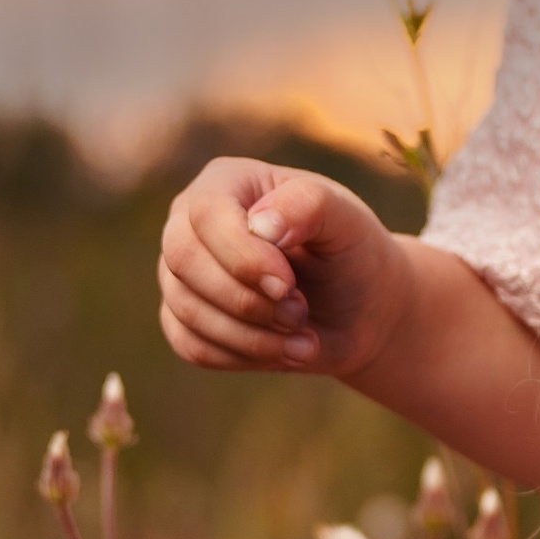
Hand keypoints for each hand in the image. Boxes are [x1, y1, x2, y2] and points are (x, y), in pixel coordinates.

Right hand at [157, 157, 404, 381]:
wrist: (358, 308)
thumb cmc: (350, 251)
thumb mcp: (346, 220)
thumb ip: (308, 205)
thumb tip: (259, 225)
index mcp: (227, 182)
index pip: (207, 213)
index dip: (241, 256)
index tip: (288, 285)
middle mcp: (192, 223)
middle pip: (182, 260)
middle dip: (246, 299)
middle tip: (299, 312)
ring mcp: (181, 273)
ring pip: (187, 310)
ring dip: (252, 336)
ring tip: (304, 337)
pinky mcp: (184, 320)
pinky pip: (192, 346)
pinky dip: (243, 356)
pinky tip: (284, 351)